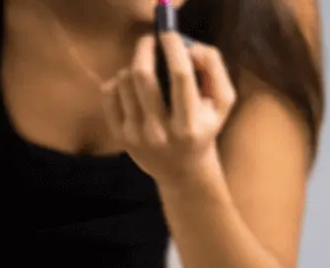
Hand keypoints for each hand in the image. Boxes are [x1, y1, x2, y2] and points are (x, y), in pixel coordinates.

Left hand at [101, 33, 235, 184]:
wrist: (182, 171)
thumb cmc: (203, 129)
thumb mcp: (221, 104)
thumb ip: (214, 69)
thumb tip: (191, 47)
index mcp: (190, 125)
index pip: (180, 76)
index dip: (173, 47)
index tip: (168, 33)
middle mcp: (161, 133)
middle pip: (143, 75)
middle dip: (145, 48)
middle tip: (151, 40)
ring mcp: (137, 136)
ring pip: (124, 80)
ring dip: (134, 66)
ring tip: (145, 74)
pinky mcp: (120, 136)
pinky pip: (109, 92)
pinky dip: (119, 81)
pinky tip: (132, 89)